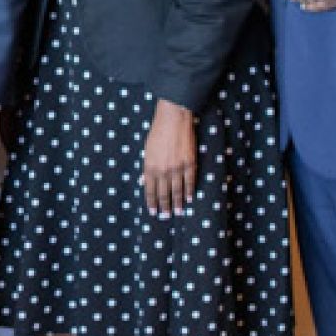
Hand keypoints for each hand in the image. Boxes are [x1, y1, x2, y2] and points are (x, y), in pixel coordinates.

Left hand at [141, 99, 197, 215]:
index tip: (152, 212)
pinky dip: (189, 191)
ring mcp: (177, 168)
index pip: (150, 190)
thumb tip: (145, 182)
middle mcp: (163, 170)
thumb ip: (147, 168)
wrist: (173, 119)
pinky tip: (189, 198)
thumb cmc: (157, 133)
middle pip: (164, 193)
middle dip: (164, 206)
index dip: (151, 202)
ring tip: (178, 212)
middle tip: (165, 216)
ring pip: (177, 190)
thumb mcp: (147, 151)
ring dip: (177, 203)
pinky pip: (190, 181)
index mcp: (150, 167)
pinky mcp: (189, 163)